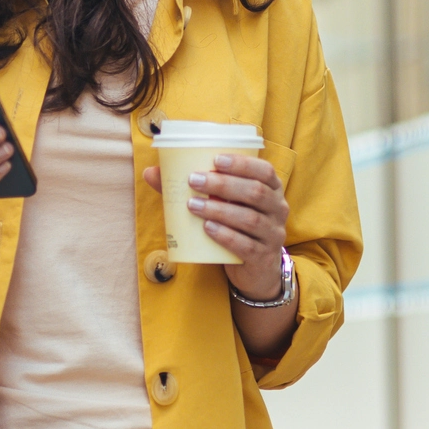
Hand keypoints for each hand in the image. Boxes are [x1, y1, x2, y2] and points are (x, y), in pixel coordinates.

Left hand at [139, 153, 290, 301]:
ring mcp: (273, 234)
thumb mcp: (223, 205)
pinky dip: (226, 235)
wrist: (256, 269)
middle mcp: (277, 209)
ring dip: (219, 210)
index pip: (264, 171)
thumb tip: (151, 172)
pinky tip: (208, 229)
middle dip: (223, 184)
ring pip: (250, 219)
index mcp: (272, 190)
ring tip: (194, 206)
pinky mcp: (264, 257)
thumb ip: (192, 189)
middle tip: (194, 181)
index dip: (242, 164)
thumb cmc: (237, 227)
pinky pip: (246, 245)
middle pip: (255, 192)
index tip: (215, 159)